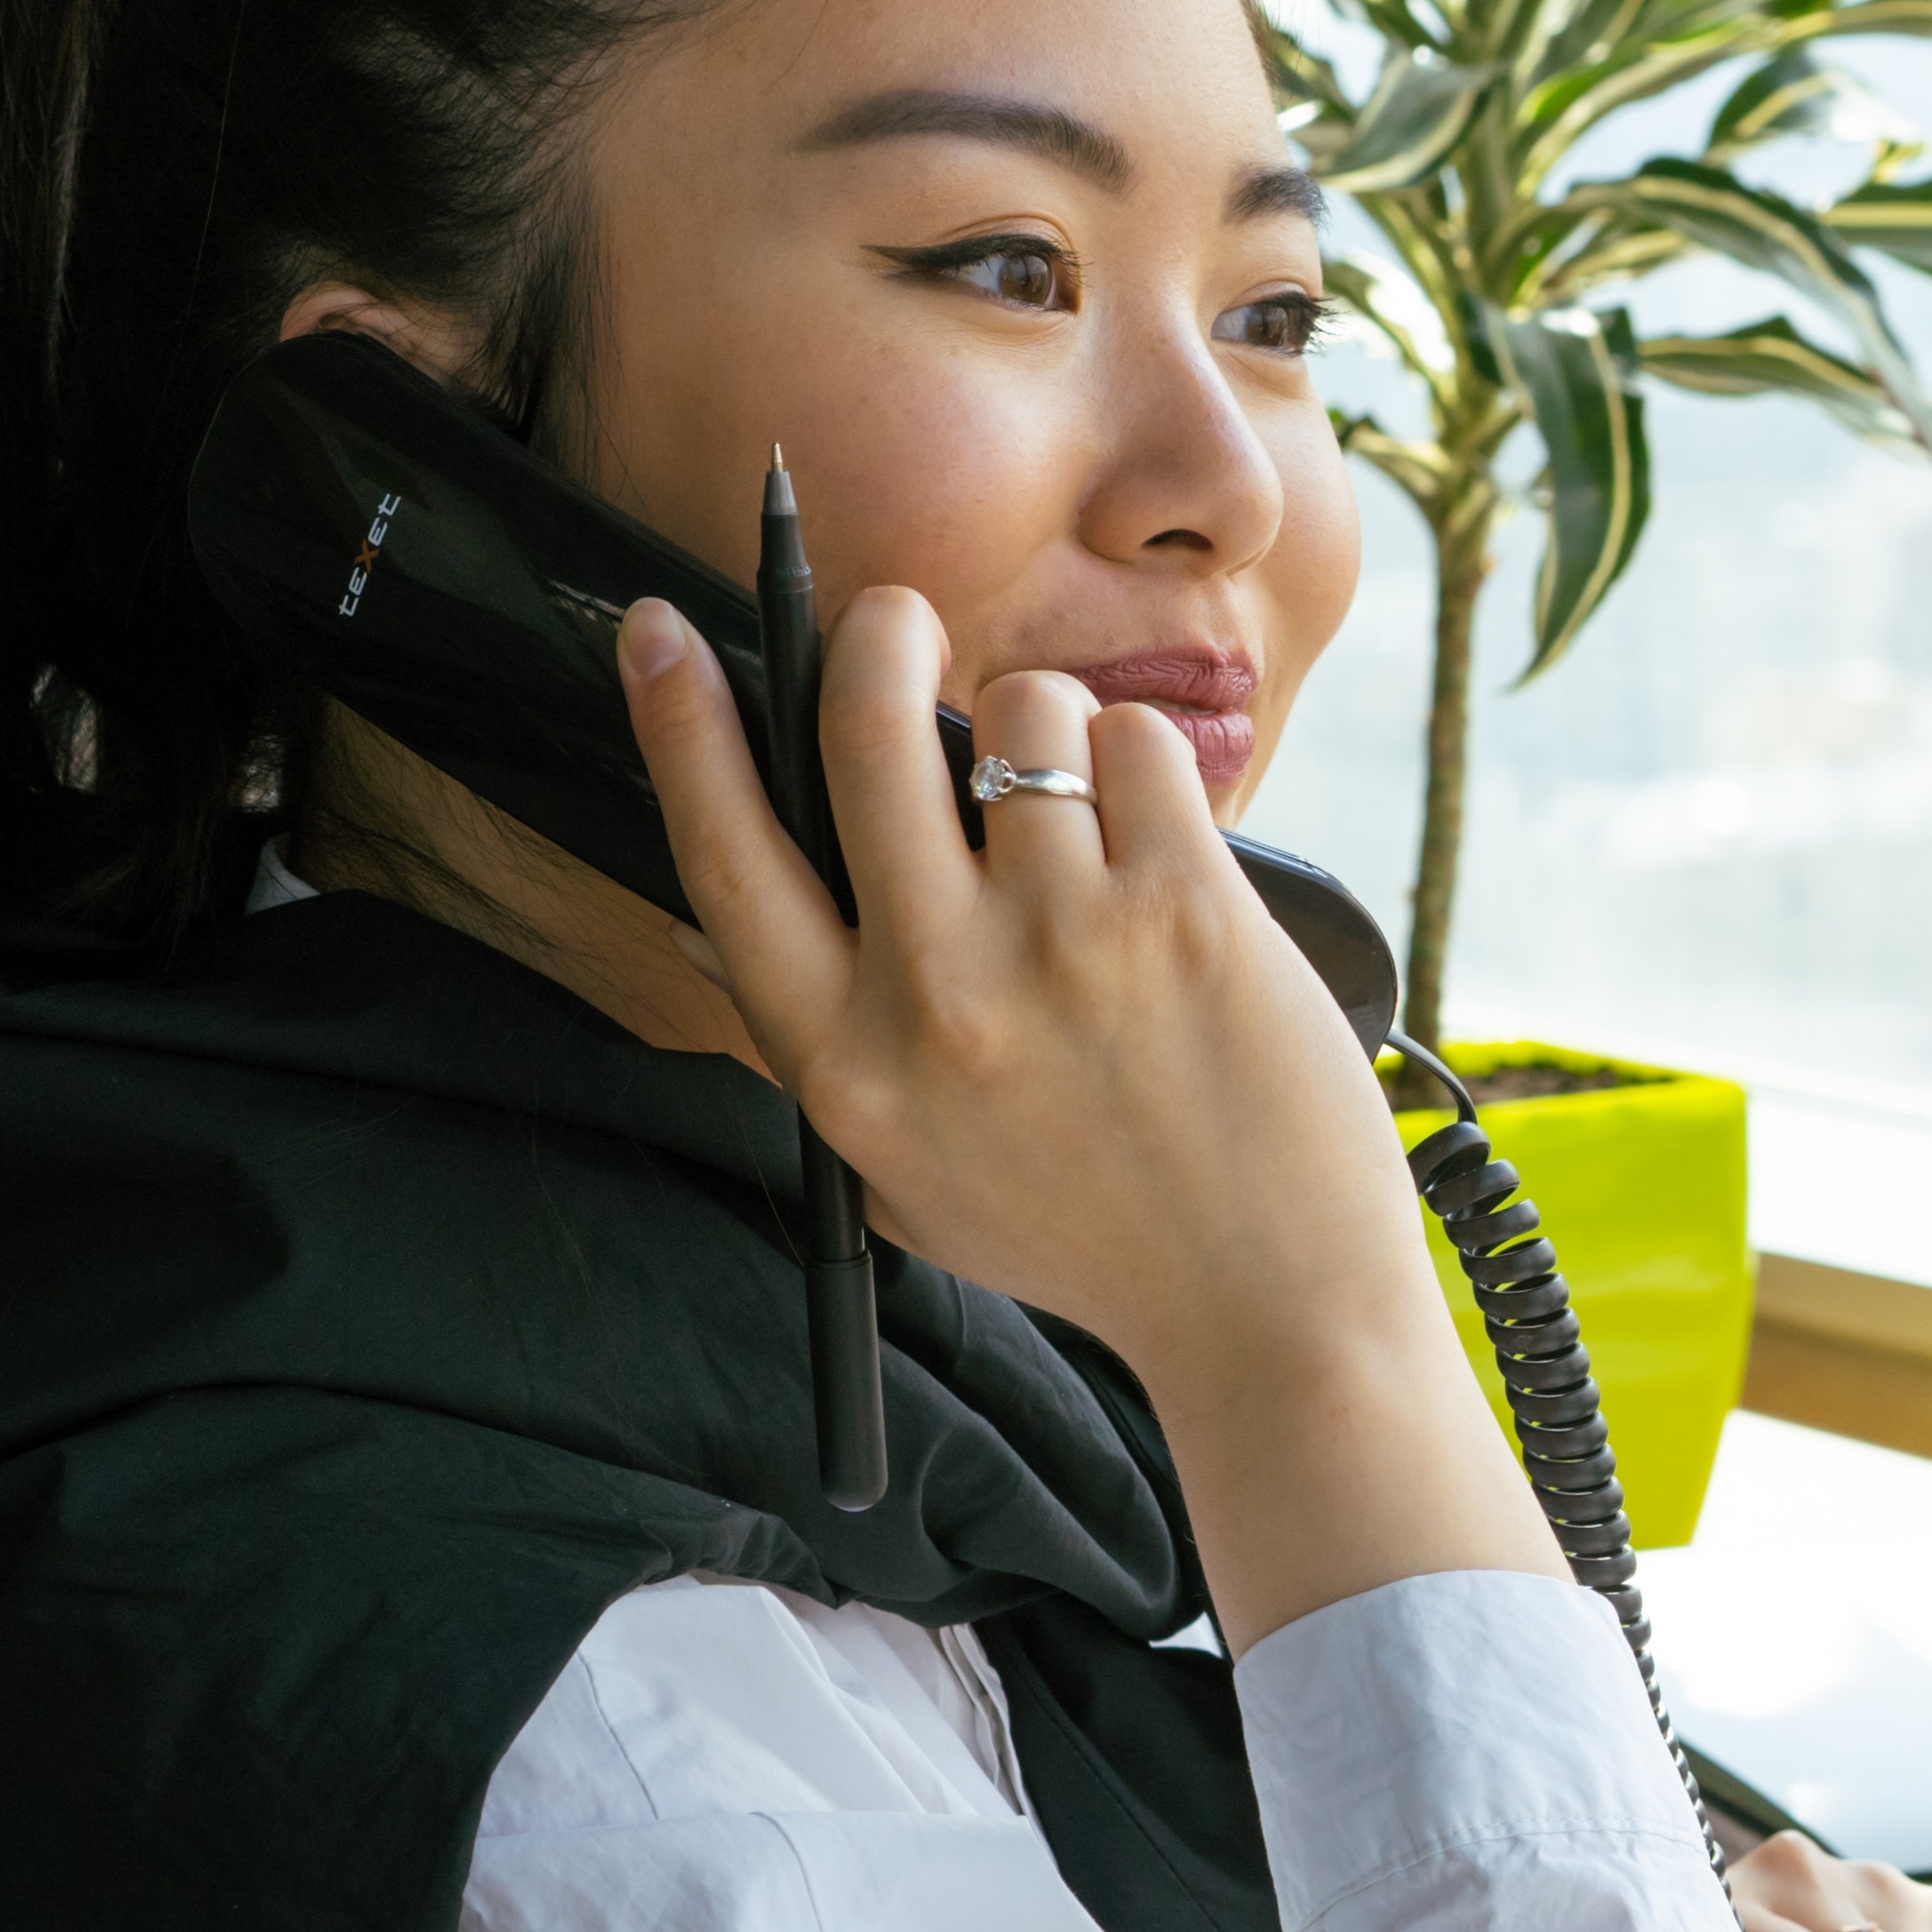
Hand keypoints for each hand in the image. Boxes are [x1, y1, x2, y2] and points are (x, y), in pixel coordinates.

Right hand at [622, 591, 1551, 1636]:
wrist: (1269, 1311)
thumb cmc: (1090, 1236)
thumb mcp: (905, 1173)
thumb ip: (818, 1044)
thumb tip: (703, 916)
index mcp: (848, 1065)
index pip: (725, 858)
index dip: (679, 729)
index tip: (662, 636)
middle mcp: (938, 994)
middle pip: (862, 729)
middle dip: (875, 636)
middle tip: (896, 620)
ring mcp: (1065, 943)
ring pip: (1022, 713)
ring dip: (1045, 726)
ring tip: (1080, 808)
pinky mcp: (1186, 911)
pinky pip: (1137, 748)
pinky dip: (1146, 771)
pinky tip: (1163, 850)